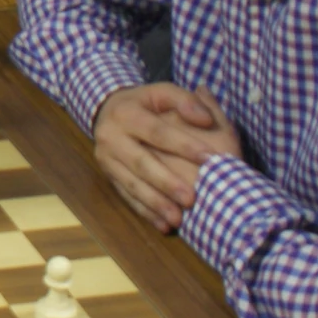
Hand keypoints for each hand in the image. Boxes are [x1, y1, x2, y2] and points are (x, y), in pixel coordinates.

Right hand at [91, 84, 240, 232]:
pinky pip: (126, 197)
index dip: (184, 145)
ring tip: (179, 219)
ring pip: (131, 184)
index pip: (157, 132)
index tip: (211, 159)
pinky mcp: (107, 175)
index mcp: (125, 113)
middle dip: (167, 182)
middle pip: (141, 163)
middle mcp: (110, 136)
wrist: (106, 110)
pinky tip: (164, 225)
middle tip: (193, 199)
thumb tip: (205, 119)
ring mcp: (106, 159)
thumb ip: (186, 101)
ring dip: (155, 203)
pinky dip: (146, 212)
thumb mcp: (162, 92)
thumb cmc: (145, 103)